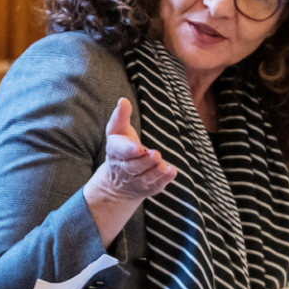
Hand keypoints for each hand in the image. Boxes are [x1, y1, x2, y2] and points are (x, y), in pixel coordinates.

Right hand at [82, 98, 177, 244]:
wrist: (117, 181)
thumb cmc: (120, 148)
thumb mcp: (117, 131)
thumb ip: (120, 116)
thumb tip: (123, 100)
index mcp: (116, 153)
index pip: (121, 152)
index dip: (129, 151)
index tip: (138, 148)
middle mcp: (125, 169)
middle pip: (135, 167)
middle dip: (145, 162)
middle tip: (156, 155)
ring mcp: (137, 181)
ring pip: (146, 178)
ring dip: (155, 172)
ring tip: (164, 165)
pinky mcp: (149, 188)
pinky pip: (157, 186)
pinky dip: (164, 180)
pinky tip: (172, 171)